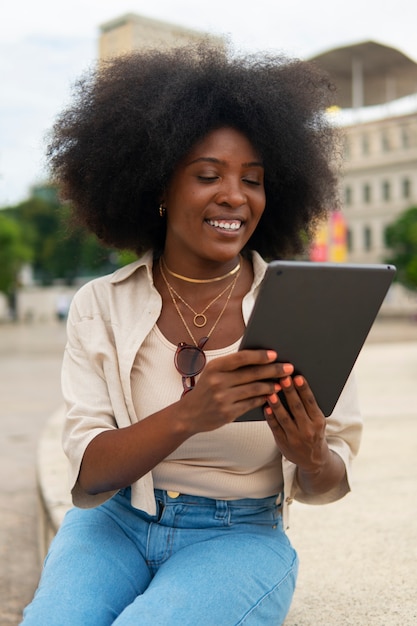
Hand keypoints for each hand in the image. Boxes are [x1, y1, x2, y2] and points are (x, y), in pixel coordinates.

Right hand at [178, 349, 293, 433]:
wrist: (189, 414)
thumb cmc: (205, 390)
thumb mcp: (213, 373)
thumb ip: (232, 367)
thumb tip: (260, 360)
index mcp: (215, 367)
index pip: (241, 358)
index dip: (259, 355)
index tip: (274, 354)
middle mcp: (218, 381)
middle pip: (252, 374)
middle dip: (273, 370)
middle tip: (288, 368)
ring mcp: (223, 398)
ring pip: (254, 389)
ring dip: (271, 386)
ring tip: (282, 383)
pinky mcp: (228, 413)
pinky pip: (251, 403)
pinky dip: (263, 398)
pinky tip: (271, 395)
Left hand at [264, 375, 329, 472]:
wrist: (313, 460)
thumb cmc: (314, 433)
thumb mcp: (317, 420)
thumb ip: (308, 406)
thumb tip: (296, 383)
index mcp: (318, 421)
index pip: (310, 402)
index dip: (304, 389)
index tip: (298, 377)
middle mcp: (308, 430)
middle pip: (297, 408)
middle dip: (290, 392)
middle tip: (283, 377)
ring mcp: (295, 437)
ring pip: (284, 418)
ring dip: (277, 404)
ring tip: (271, 391)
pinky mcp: (283, 443)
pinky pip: (275, 427)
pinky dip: (270, 417)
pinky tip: (266, 407)